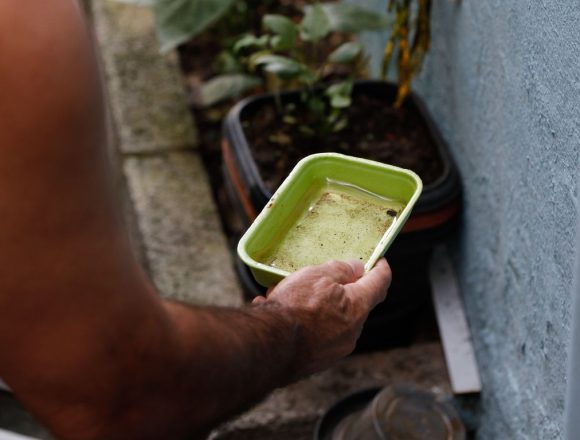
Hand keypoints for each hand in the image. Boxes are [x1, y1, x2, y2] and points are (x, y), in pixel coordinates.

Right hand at [252, 258, 391, 377]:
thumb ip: (341, 269)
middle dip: (338, 289)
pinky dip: (302, 323)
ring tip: (287, 296)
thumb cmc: (295, 308)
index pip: (380, 283)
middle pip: (353, 303)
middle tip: (319, 277)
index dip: (381, 268)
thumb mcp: (318, 275)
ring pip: (330, 319)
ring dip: (315, 306)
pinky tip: (279, 314)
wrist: (269, 347)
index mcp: (358, 307)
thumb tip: (356, 268)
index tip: (379, 261)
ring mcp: (335, 349)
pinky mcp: (317, 361)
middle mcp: (352, 332)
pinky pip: (314, 335)